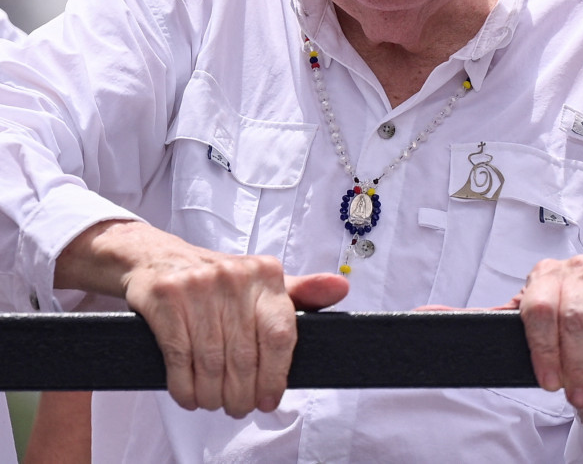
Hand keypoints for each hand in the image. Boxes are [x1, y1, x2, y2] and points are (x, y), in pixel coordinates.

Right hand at [57, 220, 347, 416]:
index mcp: (265, 273)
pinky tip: (189, 396)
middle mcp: (234, 276)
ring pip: (210, 360)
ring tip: (215, 403)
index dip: (276, 375)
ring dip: (212, 394)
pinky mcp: (164, 297)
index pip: (279, 334)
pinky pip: (178, 355)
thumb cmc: (218, 281)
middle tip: (239, 408)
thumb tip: (342, 288)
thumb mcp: (261, 283)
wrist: (156, 258)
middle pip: (244, 355)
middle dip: (241, 393)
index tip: (269, 400)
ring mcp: (197, 286)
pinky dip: (184, 385)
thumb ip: (302, 292)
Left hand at [515, 255, 582, 410]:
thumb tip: (455, 315)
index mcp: (546, 276)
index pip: (540, 310)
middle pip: (574, 318)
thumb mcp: (539, 315)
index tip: (550, 384)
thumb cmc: (571, 311)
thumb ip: (504, 317)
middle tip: (582, 396)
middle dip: (578, 364)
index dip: (544, 351)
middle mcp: (578, 269)